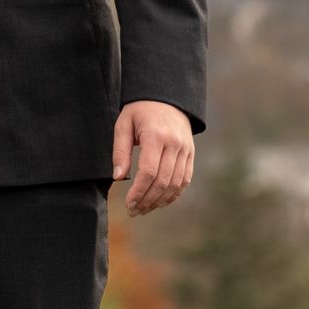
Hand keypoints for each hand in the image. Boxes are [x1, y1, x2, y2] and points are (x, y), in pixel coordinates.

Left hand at [112, 100, 193, 216]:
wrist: (166, 97)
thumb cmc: (139, 111)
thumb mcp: (123, 125)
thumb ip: (120, 151)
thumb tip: (118, 178)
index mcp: (156, 136)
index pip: (148, 172)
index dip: (138, 192)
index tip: (128, 203)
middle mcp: (174, 144)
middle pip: (162, 181)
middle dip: (147, 200)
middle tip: (134, 211)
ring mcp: (185, 150)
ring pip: (175, 184)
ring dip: (159, 201)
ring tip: (144, 209)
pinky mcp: (190, 154)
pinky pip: (185, 180)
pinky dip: (173, 194)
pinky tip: (159, 201)